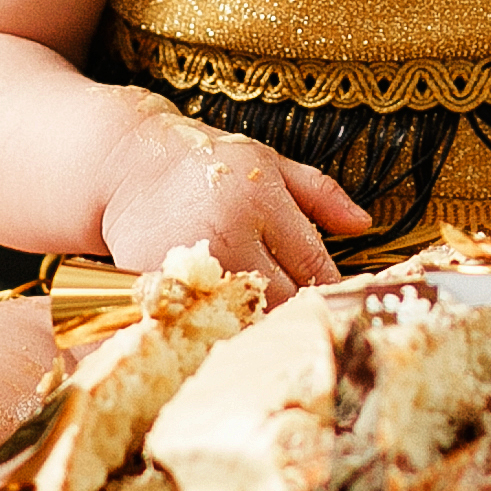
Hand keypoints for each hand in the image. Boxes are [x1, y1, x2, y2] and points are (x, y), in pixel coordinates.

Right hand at [91, 98, 369, 300]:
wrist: (126, 164)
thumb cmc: (207, 163)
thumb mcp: (269, 163)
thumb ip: (320, 193)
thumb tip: (364, 224)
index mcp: (262, 200)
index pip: (314, 264)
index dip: (332, 289)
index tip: (338, 302)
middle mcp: (228, 232)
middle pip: (284, 298)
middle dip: (298, 310)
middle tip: (304, 317)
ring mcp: (191, 262)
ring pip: (244, 317)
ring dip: (260, 324)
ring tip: (265, 322)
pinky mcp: (157, 284)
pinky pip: (200, 320)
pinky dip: (216, 327)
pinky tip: (223, 323)